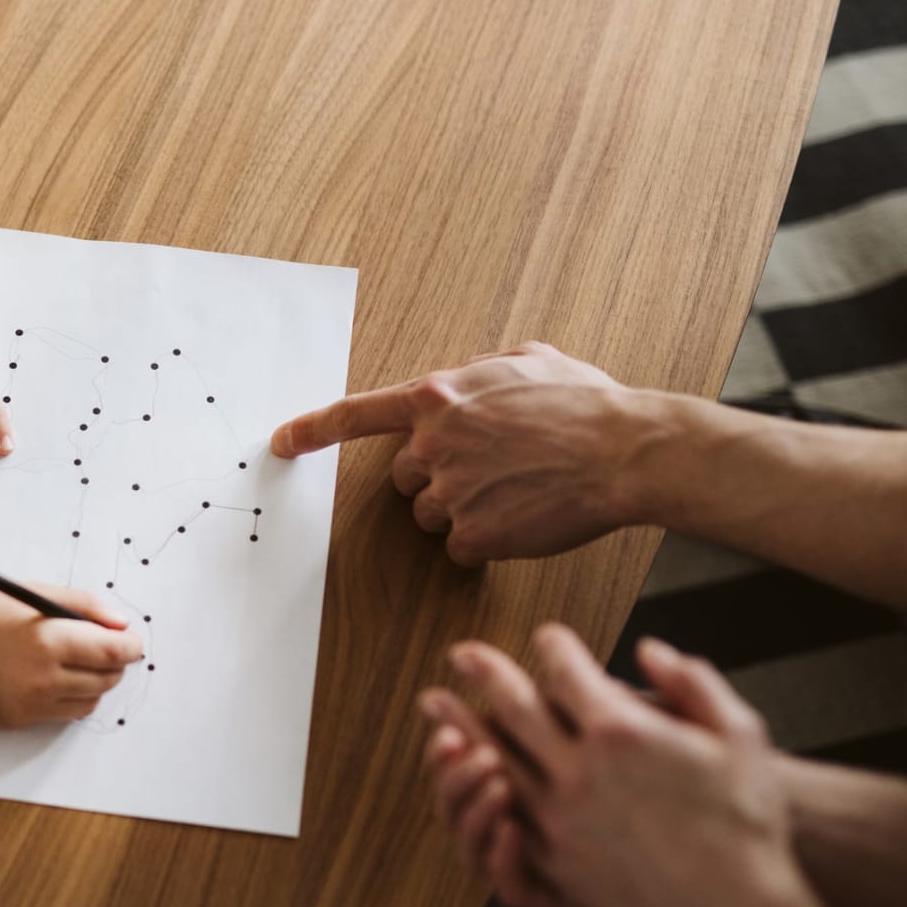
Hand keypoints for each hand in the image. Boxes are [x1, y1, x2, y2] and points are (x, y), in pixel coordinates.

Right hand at [0, 584, 144, 728]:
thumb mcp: (33, 592)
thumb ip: (84, 605)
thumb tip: (121, 624)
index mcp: (48, 640)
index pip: (113, 651)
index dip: (130, 645)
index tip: (131, 639)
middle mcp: (44, 678)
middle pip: (107, 678)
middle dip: (114, 661)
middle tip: (104, 646)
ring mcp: (32, 704)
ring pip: (91, 700)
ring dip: (95, 681)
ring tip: (78, 660)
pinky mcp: (21, 720)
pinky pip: (65, 715)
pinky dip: (72, 697)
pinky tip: (57, 678)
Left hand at [269, 342, 657, 563]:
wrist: (625, 452)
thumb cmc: (587, 404)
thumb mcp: (528, 360)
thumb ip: (479, 370)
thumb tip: (465, 377)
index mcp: (439, 397)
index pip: (356, 415)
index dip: (313, 429)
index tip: (281, 441)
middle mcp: (433, 443)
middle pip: (406, 476)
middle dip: (438, 475)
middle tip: (494, 467)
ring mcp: (449, 492)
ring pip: (433, 513)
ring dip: (465, 507)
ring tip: (519, 489)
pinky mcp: (471, 536)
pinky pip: (461, 546)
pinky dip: (489, 538)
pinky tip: (525, 517)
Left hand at [418, 625, 823, 906]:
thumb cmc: (748, 818)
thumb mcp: (740, 734)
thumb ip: (694, 681)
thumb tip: (650, 649)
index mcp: (621, 732)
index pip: (567, 671)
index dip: (554, 646)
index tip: (547, 638)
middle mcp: (579, 772)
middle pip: (513, 708)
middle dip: (485, 673)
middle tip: (461, 654)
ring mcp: (560, 821)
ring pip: (494, 760)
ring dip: (460, 726)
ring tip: (435, 704)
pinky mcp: (556, 863)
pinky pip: (503, 822)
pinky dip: (480, 793)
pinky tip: (470, 777)